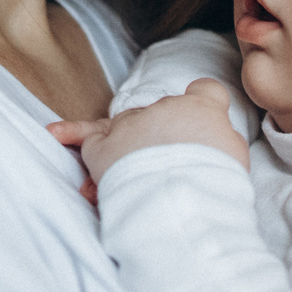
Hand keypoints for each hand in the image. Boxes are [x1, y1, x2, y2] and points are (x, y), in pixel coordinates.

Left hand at [50, 79, 249, 200]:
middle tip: (171, 175)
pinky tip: (55, 133)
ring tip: (132, 184)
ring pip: (127, 130)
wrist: (182, 198)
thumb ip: (223, 141)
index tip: (200, 126)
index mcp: (204, 109)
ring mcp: (132, 124)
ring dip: (127, 152)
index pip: (207, 93)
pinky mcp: (104, 146)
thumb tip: (213, 141)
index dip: (203, 107)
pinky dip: (69, 133)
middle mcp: (165, 108)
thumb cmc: (216, 184)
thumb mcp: (236, 158)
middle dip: (163, 139)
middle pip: (163, 116)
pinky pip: (85, 134)